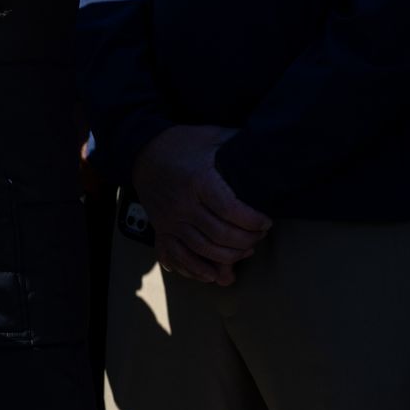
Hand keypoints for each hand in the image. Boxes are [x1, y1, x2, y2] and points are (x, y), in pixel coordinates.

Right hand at [130, 125, 270, 284]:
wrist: (142, 151)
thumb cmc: (181, 143)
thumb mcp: (210, 135)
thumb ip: (236, 140)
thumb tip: (267, 143)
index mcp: (197, 180)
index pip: (230, 210)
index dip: (252, 221)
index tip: (266, 222)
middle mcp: (182, 204)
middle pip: (220, 234)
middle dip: (246, 240)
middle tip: (259, 236)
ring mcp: (169, 220)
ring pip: (203, 250)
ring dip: (228, 256)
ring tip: (245, 250)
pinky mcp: (161, 229)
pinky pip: (177, 257)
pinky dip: (196, 269)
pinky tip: (213, 273)